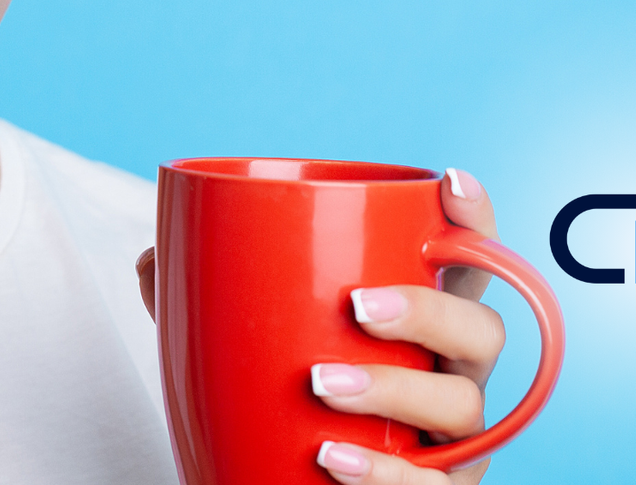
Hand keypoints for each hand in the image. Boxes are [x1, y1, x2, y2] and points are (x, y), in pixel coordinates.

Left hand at [135, 169, 506, 484]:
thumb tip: (155, 258)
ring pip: (461, 406)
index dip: (473, 215)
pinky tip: (333, 459)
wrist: (283, 483)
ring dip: (393, 389)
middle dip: (429, 309)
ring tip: (320, 385)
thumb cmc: (286, 402)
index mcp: (423, 315)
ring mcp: (454, 438)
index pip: (469, 258)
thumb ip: (207, 299)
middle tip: (356, 306)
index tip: (446, 180)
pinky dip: (386, 475)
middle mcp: (453, 371)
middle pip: (481, 328)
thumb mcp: (249, 346)